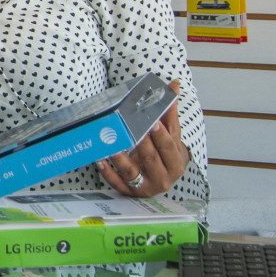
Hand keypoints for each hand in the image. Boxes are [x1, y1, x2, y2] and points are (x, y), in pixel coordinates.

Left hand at [97, 80, 190, 196]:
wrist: (164, 176)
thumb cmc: (165, 152)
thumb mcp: (170, 135)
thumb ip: (169, 111)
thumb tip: (173, 84)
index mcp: (175, 162)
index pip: (168, 147)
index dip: (161, 136)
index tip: (152, 124)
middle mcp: (163, 177)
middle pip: (151, 159)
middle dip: (141, 146)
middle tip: (128, 131)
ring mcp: (145, 186)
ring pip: (132, 172)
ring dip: (120, 159)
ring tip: (110, 146)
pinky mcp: (129, 192)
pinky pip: (117, 183)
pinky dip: (108, 173)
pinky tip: (100, 161)